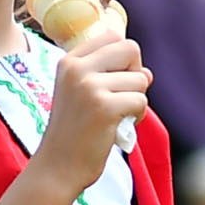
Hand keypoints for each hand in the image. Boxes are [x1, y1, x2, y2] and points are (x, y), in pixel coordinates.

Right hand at [35, 23, 152, 196]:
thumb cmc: (74, 133)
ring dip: (136, 100)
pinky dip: (137, 116)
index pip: (112, 36)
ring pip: (140, 79)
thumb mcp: (84, 96)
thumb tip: (148, 73)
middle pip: (130, 49)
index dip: (124, 59)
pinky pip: (141, 101)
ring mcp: (89, 87)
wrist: (57, 168)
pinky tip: (120, 128)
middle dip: (135, 74)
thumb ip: (112, 77)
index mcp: (69, 62)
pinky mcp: (104, 107)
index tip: (114, 81)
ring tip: (117, 117)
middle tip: (121, 98)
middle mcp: (77, 69)